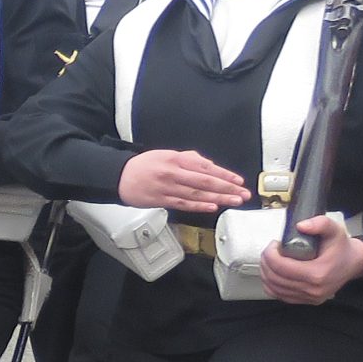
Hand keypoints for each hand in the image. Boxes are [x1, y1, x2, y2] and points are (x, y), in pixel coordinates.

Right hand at [118, 148, 248, 210]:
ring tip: (233, 201)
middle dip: (227, 188)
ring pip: (197, 194)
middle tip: (243, 194)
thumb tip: (207, 164)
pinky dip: (199, 206)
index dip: (224, 175)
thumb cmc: (143, 165)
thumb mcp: (166, 154)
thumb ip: (188, 158)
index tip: (238, 181)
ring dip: (218, 198)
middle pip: (205, 181)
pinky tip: (212, 207)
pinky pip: (184, 203)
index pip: (205, 167)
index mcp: (176, 159)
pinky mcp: (161, 200)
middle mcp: (174, 173)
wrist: (119, 176)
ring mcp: (168, 187)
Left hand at [260, 212, 362, 303]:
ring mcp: (310, 298)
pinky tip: (273, 272)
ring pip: (274, 288)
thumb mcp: (334, 230)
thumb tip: (300, 226)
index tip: (274, 244)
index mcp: (318, 273)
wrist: (353, 263)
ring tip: (270, 260)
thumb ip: (320, 223)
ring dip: (266, 273)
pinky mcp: (307, 301)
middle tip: (270, 250)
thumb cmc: (342, 247)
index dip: (270, 254)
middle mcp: (313, 289)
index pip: (281, 267)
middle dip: (266, 262)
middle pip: (275, 278)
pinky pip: (280, 296)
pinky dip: (271, 284)